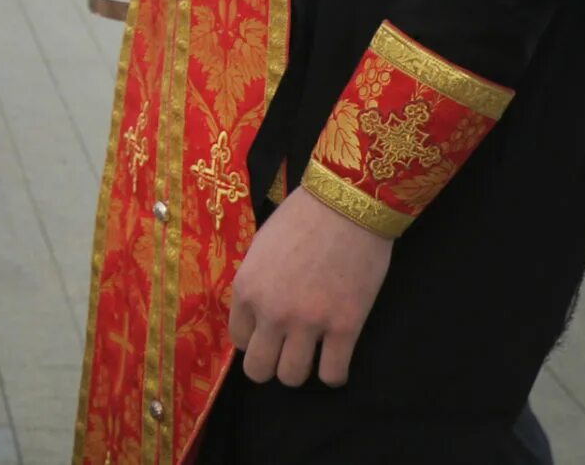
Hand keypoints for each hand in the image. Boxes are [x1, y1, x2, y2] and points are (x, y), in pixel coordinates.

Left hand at [228, 188, 393, 387]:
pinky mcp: (345, 328)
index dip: (254, 340)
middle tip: (285, 352)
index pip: (239, 339)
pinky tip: (335, 358)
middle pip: (259, 369)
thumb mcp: (260, 249)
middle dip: (270, 365)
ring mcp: (308, 323)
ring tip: (311, 354)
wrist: (345, 206)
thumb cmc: (301, 218)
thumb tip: (257, 312)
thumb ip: (255, 284)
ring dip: (300, 370)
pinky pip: (333, 375)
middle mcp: (271, 312)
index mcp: (246, 289)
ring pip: (292, 378)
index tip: (267, 334)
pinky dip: (333, 373)